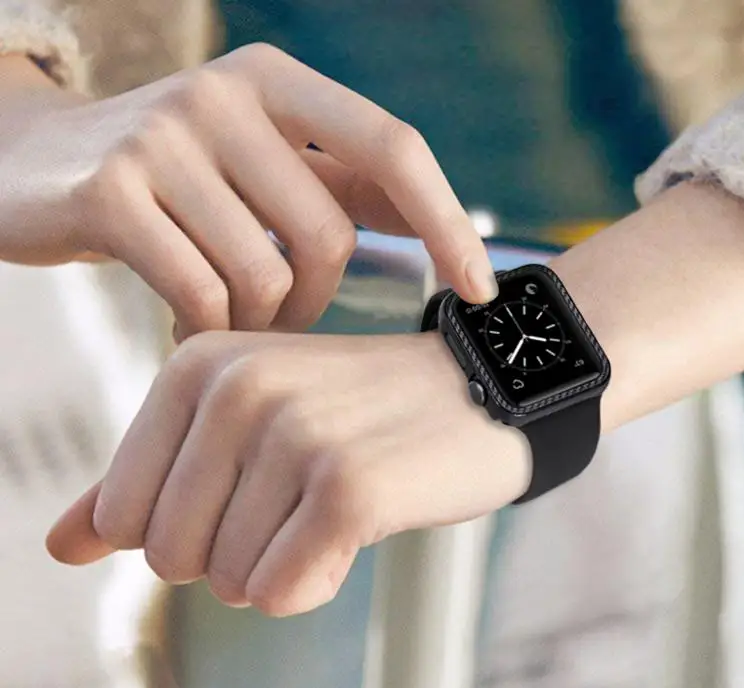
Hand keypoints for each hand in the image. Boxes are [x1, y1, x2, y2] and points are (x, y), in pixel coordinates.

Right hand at [0, 44, 496, 335]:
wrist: (32, 166)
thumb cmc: (176, 181)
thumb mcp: (262, 163)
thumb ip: (344, 186)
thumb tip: (452, 231)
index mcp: (278, 82)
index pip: (393, 148)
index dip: (447, 223)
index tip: (482, 291)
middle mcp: (224, 94)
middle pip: (328, 238)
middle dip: (315, 303)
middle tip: (280, 318)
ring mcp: (163, 138)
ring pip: (266, 278)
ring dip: (257, 324)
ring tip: (225, 320)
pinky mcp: (111, 193)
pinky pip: (203, 298)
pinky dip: (203, 333)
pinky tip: (184, 332)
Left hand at [46, 331, 529, 615]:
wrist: (484, 394)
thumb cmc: (359, 418)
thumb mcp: (246, 430)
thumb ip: (145, 484)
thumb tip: (58, 547)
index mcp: (196, 368)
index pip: (125, 519)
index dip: (194, 529)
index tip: (261, 487)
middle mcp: (236, 391)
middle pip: (174, 558)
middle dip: (239, 555)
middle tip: (305, 502)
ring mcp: (295, 436)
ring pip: (231, 583)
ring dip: (288, 567)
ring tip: (341, 503)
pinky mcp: (349, 488)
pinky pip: (281, 595)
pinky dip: (318, 583)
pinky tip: (361, 532)